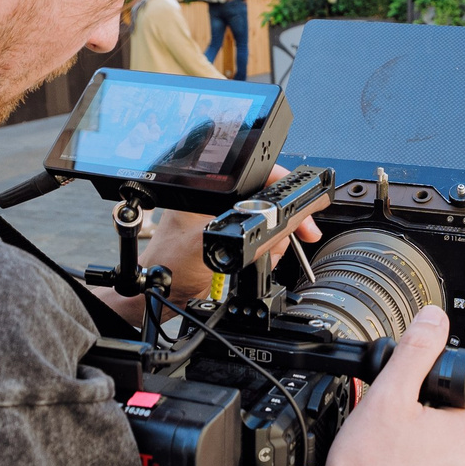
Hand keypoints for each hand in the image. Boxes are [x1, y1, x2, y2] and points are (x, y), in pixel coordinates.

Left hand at [139, 168, 323, 302]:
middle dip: (287, 218)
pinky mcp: (226, 228)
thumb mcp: (212, 248)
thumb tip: (287, 226)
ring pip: (267, 214)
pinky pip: (259, 230)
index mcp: (207, 187)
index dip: (285, 187)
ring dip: (279, 235)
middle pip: (267, 194)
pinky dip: (269, 243)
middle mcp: (215, 195)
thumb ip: (252, 236)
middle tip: (303, 232)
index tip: (302, 208)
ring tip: (273, 252)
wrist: (160, 293)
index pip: (257, 172)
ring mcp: (221, 212)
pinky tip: (263, 256)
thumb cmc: (170, 267)